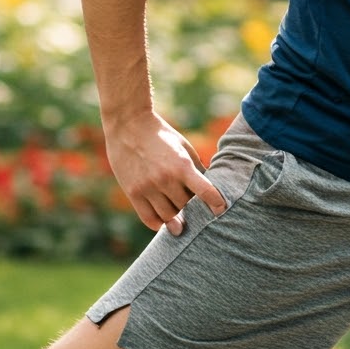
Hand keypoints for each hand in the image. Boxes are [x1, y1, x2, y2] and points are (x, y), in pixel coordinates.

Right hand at [106, 111, 224, 235]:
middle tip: (194, 207)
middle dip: (192, 208)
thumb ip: (196, 168)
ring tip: (179, 214)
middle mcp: (165, 179)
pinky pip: (149, 218)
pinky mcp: (133, 193)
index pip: (206, 192)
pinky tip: (164, 220)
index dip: (216, 204)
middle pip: (186, 207)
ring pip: (168, 217)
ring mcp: (148, 187)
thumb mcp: (183, 146)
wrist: (128, 125)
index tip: (221, 210)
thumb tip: (211, 188)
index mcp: (182, 165)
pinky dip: (159, 223)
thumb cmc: (161, 135)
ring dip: (176, 218)